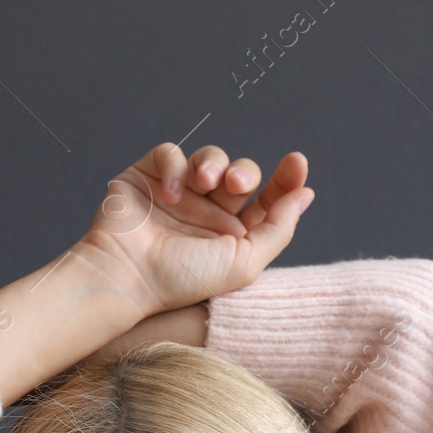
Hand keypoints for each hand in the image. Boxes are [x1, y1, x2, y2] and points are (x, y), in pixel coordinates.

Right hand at [78, 143, 314, 314]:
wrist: (127, 275)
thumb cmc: (182, 278)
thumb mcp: (244, 262)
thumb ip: (278, 228)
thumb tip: (305, 195)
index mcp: (232, 233)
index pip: (267, 198)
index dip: (285, 178)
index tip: (296, 162)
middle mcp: (207, 211)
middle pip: (241, 173)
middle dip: (244, 172)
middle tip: (235, 185)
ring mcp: (177, 194)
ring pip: (209, 158)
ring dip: (213, 164)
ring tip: (204, 182)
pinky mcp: (146, 178)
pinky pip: (170, 153)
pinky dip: (175, 167)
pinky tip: (170, 192)